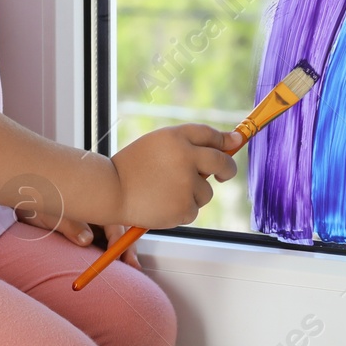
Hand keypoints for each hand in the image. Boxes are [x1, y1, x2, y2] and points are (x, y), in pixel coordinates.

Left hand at [16, 210, 141, 267]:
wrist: (26, 202)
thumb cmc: (41, 203)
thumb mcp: (53, 213)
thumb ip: (71, 226)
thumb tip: (87, 240)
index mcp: (95, 203)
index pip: (115, 223)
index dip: (120, 241)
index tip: (120, 257)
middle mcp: (99, 213)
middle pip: (122, 230)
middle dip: (128, 249)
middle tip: (133, 267)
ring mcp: (96, 222)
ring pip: (116, 237)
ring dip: (122, 252)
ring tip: (129, 270)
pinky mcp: (90, 231)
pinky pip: (104, 242)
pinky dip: (110, 253)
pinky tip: (114, 265)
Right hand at [111, 123, 238, 228]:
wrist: (110, 191)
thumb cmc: (133, 166)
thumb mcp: (158, 143)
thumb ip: (191, 141)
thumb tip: (233, 142)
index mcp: (176, 137)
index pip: (210, 135)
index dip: (225, 141)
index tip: (234, 144)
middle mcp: (185, 158)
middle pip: (222, 163)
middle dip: (227, 170)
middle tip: (224, 175)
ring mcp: (186, 184)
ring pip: (206, 192)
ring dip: (194, 194)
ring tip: (165, 192)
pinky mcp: (183, 207)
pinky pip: (194, 209)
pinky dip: (181, 210)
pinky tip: (161, 204)